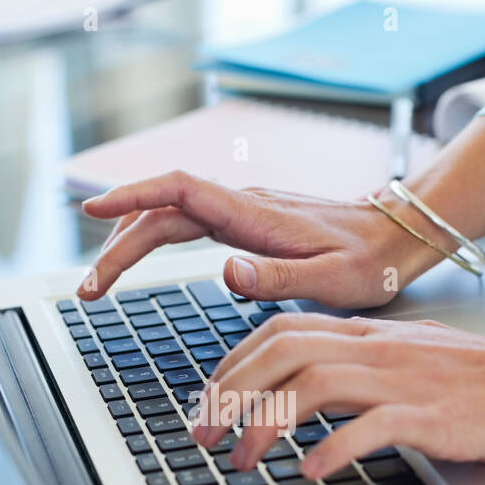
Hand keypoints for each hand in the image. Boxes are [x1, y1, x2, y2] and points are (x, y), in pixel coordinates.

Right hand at [78, 172, 433, 307]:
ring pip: (169, 216)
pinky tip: (137, 255)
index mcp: (254, 214)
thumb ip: (276, 278)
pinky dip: (152, 236)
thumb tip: (224, 272)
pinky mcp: (245, 220)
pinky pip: (185, 221)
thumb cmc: (367, 263)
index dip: (131, 196)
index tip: (92, 210)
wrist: (396, 238)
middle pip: (161, 212)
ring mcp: (241, 209)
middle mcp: (241, 204)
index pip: (179, 192)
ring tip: (100, 283)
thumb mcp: (330, 280)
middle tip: (89, 292)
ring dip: (129, 243)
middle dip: (117, 247)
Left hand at [189, 312, 484, 474]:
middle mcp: (378, 348)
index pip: (279, 332)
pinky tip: (312, 472)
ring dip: (265, 424)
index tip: (206, 402)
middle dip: (228, 395)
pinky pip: (373, 425)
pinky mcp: (434, 415)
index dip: (231, 366)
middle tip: (202, 438)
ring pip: (313, 384)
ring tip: (243, 461)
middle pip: (281, 353)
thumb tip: (304, 388)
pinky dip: (334, 448)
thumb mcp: (410, 359)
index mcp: (369, 333)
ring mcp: (405, 379)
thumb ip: (358, 365)